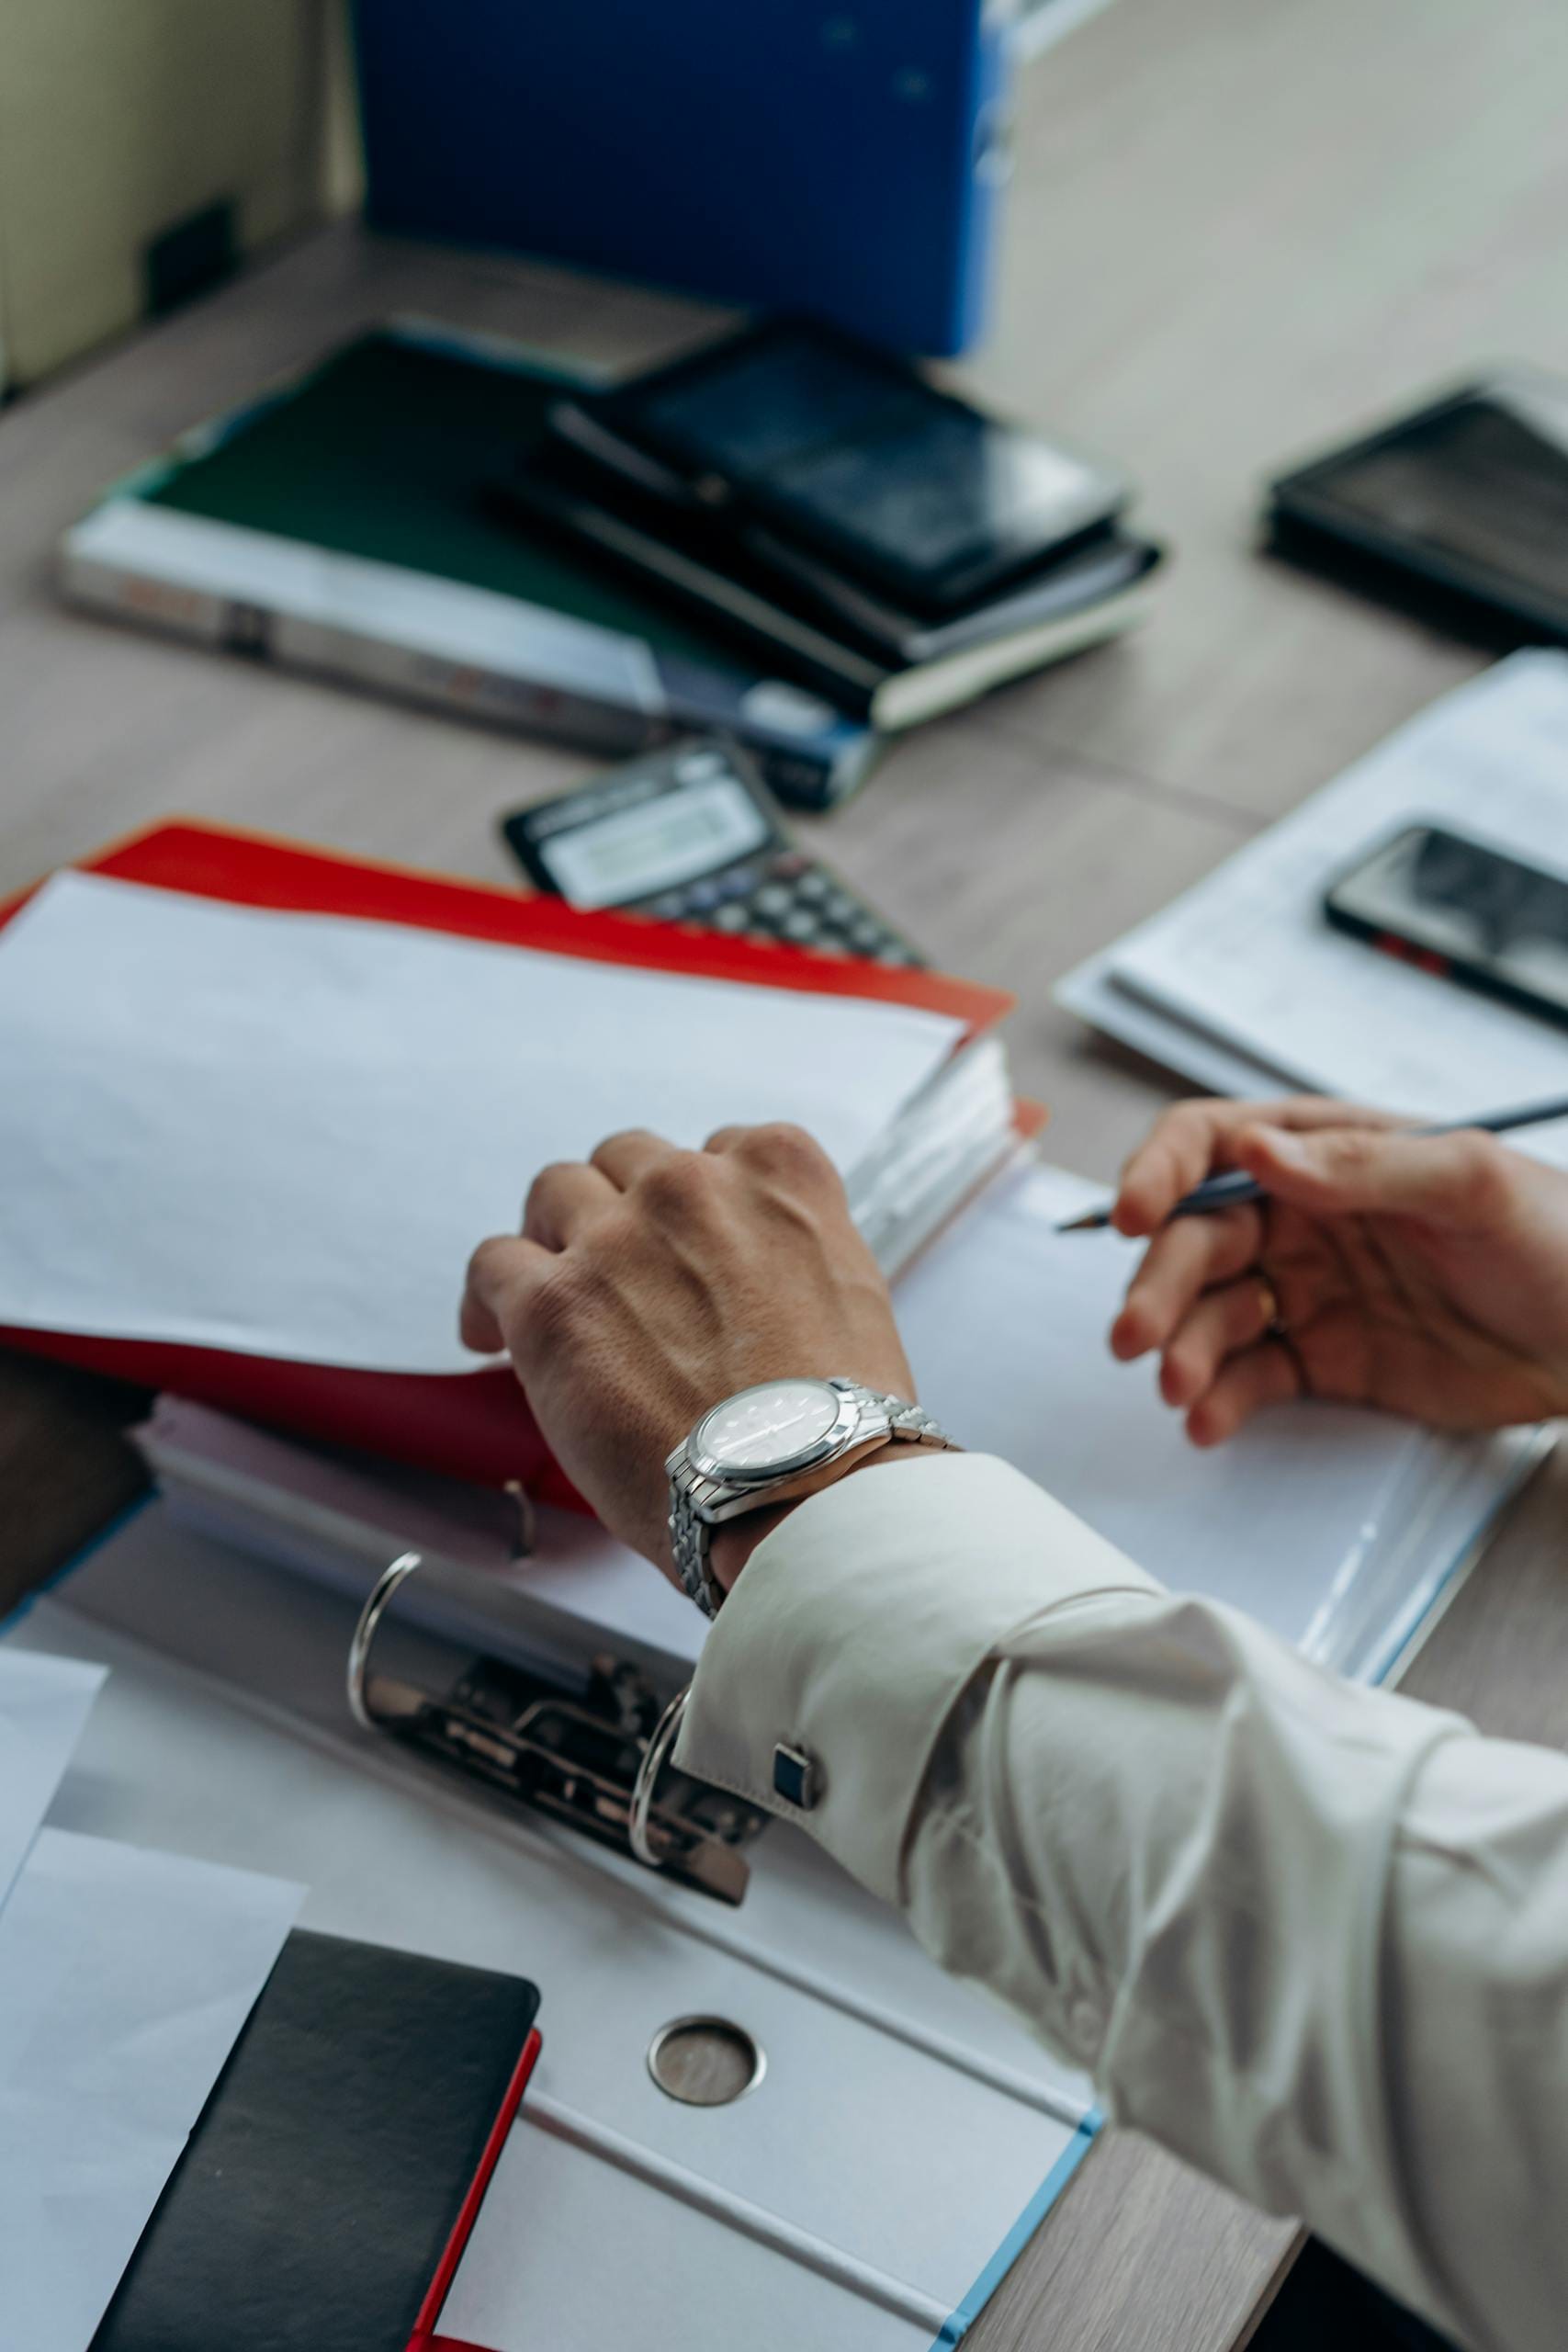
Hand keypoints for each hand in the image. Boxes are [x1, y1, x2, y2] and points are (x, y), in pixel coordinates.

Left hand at [460, 1123, 913, 1584]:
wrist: (805, 1489)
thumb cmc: (837, 1423)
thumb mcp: (850, 1293)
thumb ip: (789, 1256)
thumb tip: (745, 1284)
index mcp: (779, 1175)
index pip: (722, 1150)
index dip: (698, 1203)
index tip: (687, 1242)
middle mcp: (693, 1185)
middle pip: (630, 1161)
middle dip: (621, 1210)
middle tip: (617, 1270)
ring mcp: (617, 1238)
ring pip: (556, 1192)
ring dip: (553, 1235)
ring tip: (550, 1291)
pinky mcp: (553, 1303)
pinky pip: (494, 1264)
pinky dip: (488, 1296)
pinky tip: (490, 1335)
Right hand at [1108, 1097, 1567, 1443]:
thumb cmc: (1562, 1240)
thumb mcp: (1472, 1183)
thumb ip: (1361, 1167)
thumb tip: (1255, 1153)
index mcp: (1329, 1152)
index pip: (1212, 1144)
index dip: (1160, 1172)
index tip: (1134, 1215)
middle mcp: (1304, 1216)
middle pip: (1194, 1239)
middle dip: (1158, 1285)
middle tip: (1138, 1334)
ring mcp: (1310, 1291)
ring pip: (1211, 1314)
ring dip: (1182, 1350)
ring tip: (1181, 1390)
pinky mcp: (1326, 1363)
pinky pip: (1250, 1378)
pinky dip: (1220, 1400)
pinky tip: (1209, 1420)